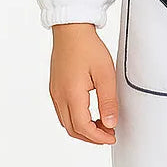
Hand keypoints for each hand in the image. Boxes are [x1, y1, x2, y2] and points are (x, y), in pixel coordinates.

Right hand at [49, 23, 118, 144]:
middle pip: (72, 129)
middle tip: (108, 134)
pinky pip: (63, 112)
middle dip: (91, 137)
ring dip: (83, 129)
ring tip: (102, 124)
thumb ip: (108, 100)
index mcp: (71, 94)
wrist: (71, 29)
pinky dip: (76, 119)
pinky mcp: (55, 87)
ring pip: (66, 122)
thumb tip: (111, 123)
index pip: (83, 127)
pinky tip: (89, 113)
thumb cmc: (88, 47)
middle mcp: (59, 96)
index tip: (112, 137)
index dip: (98, 137)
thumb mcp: (105, 74)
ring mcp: (55, 92)